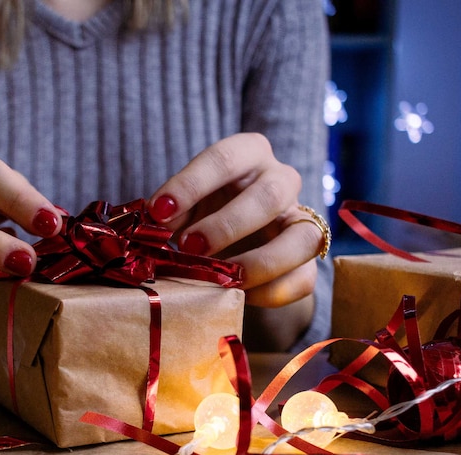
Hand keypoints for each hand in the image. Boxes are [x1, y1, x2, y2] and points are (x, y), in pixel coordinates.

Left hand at [147, 132, 324, 307]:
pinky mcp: (307, 260)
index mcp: (249, 154)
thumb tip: (153, 225)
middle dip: (227, 224)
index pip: (224, 158)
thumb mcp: (185, 205)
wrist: (238, 241)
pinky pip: (303, 278)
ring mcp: (301, 219)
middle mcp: (282, 179)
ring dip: (259, 262)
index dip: (190, 184)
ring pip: (302, 237)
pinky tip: (237, 295)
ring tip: (222, 279)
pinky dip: (271, 291)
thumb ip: (171, 211)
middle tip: (190, 247)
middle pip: (269, 194)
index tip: (159, 211)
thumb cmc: (205, 211)